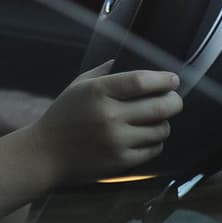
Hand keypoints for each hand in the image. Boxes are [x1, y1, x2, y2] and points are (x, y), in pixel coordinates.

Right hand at [31, 60, 181, 185]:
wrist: (46, 154)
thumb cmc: (62, 116)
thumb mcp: (76, 87)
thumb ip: (101, 73)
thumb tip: (122, 61)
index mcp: (98, 92)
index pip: (141, 81)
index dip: (163, 79)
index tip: (173, 79)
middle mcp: (110, 116)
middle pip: (160, 106)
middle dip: (174, 101)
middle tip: (174, 99)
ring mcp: (117, 140)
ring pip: (161, 129)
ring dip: (163, 123)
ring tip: (156, 119)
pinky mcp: (122, 161)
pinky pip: (154, 149)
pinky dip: (155, 141)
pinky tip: (145, 136)